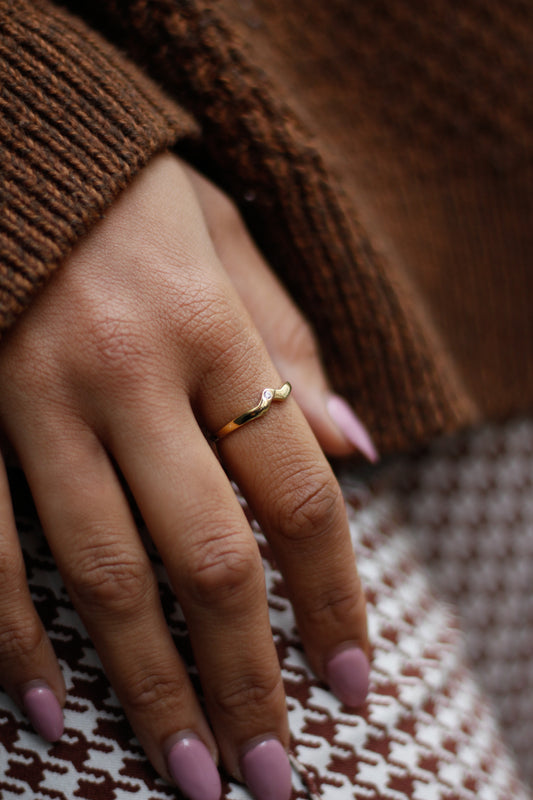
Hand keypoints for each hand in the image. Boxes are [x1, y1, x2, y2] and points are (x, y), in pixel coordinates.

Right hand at [0, 153, 371, 799]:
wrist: (8, 136)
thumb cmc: (127, 197)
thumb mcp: (226, 244)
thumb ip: (289, 347)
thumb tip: (359, 449)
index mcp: (213, 330)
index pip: (297, 494)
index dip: (332, 599)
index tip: (351, 684)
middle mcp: (130, 374)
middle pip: (209, 559)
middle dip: (246, 679)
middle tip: (271, 775)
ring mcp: (34, 399)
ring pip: (103, 576)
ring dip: (147, 687)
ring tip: (188, 772)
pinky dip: (15, 642)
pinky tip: (51, 715)